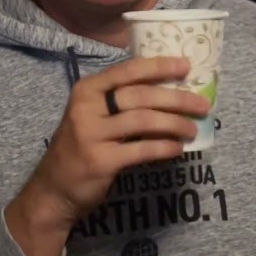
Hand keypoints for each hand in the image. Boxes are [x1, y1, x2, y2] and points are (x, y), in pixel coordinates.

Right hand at [6, 56, 209, 255]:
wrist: (53, 189)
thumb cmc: (79, 147)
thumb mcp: (91, 115)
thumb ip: (119, 102)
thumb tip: (168, 91)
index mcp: (86, 89)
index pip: (128, 71)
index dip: (159, 66)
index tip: (186, 66)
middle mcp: (86, 108)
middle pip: (141, 96)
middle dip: (176, 99)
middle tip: (202, 105)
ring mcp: (91, 134)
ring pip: (144, 121)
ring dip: (174, 124)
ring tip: (193, 129)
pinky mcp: (100, 160)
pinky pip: (141, 149)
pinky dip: (164, 147)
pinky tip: (177, 149)